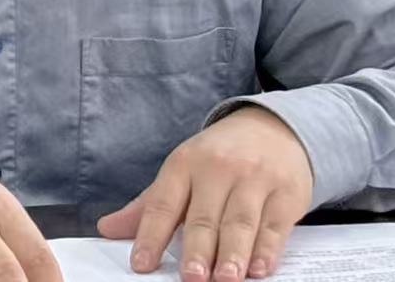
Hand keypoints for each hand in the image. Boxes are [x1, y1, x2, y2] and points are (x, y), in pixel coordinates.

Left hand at [96, 107, 312, 280]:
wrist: (273, 128)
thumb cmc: (220, 157)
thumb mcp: (183, 170)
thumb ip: (150, 205)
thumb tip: (108, 229)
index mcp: (185, 164)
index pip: (163, 203)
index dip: (150, 235)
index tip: (142, 265)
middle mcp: (218, 169)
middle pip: (204, 216)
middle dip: (197, 249)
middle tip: (191, 278)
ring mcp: (254, 179)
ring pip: (240, 222)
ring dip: (232, 253)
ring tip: (225, 279)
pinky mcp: (286, 192)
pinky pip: (274, 225)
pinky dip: (267, 249)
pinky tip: (259, 268)